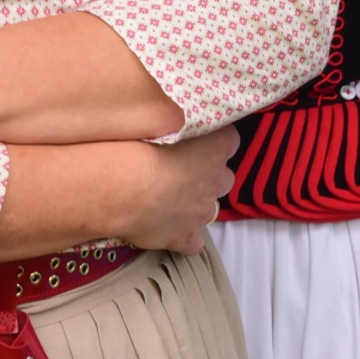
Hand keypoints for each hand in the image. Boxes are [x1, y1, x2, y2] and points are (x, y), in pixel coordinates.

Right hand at [115, 126, 238, 255]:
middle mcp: (215, 181)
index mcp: (215, 148)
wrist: (129, 185)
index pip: (230, 139)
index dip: (216, 139)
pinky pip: (193, 243)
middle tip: (182, 168)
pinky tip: (173, 230)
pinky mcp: (182, 237)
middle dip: (209, 174)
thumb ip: (180, 118)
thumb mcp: (165, 116)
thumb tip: (178, 114)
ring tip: (172, 197)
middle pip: (224, 177)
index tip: (201, 137)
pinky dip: (187, 238)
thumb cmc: (145, 143)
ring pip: (210, 209)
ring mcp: (200, 213)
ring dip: (197, 203)